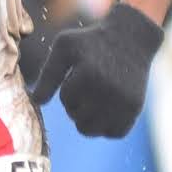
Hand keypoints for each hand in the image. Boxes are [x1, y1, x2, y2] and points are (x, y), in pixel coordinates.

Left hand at [29, 2, 163, 137]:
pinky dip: (107, 125)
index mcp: (89, 74)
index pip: (66, 99)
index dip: (69, 87)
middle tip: (87, 87)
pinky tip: (108, 107)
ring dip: (87, 118)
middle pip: (76, 118)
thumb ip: (48, 73)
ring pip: (91, 130)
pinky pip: (112, 133)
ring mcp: (124, 102)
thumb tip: (35, 101)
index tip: (80, 72)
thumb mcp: (65, 47)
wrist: (131, 38)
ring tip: (93, 99)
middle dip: (76, 104)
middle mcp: (109, 91)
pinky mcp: (135, 109)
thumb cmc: (91, 42)